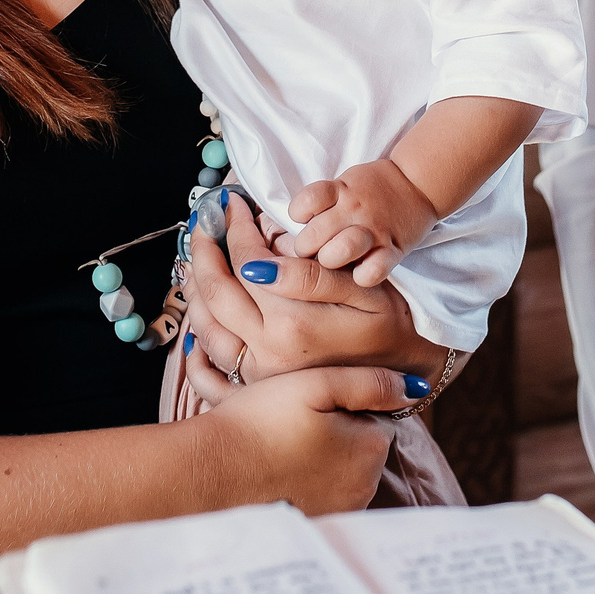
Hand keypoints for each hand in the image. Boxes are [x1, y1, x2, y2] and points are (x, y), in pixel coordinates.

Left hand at [183, 197, 436, 398]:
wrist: (400, 379)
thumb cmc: (388, 327)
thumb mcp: (361, 291)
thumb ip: (311, 275)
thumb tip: (259, 261)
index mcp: (292, 324)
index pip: (246, 263)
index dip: (236, 229)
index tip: (232, 205)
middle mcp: (266, 352)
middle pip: (215, 292)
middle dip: (204, 249)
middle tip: (203, 222)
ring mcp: (256, 374)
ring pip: (204, 325)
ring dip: (194, 287)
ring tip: (197, 258)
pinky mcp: (254, 388)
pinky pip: (209, 363)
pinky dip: (196, 334)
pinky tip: (196, 312)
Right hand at [197, 367, 416, 514]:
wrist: (208, 472)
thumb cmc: (258, 423)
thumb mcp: (315, 384)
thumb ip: (369, 382)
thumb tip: (414, 387)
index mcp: (371, 450)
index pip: (378, 416)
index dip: (345, 403)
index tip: (311, 402)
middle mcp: (364, 488)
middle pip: (362, 446)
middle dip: (339, 431)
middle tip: (294, 421)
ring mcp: (339, 512)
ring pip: (343, 470)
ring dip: (324, 457)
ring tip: (282, 445)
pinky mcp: (314, 525)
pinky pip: (323, 493)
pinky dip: (308, 482)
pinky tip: (279, 471)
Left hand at [277, 160, 438, 285]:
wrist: (418, 183)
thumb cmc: (370, 190)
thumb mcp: (341, 184)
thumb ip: (317, 204)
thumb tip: (281, 228)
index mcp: (339, 191)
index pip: (303, 204)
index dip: (297, 217)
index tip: (300, 226)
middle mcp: (353, 210)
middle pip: (313, 235)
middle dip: (305, 250)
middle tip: (309, 256)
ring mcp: (373, 230)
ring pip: (338, 252)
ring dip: (329, 262)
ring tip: (330, 266)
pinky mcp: (393, 249)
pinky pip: (373, 270)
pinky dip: (362, 276)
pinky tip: (357, 276)